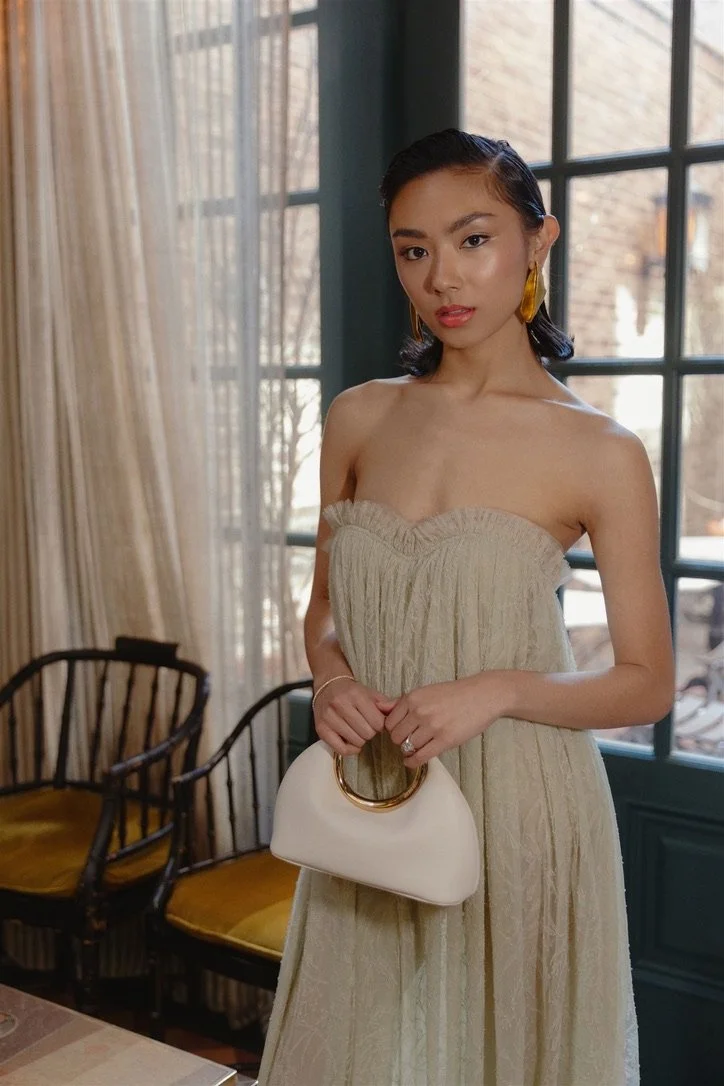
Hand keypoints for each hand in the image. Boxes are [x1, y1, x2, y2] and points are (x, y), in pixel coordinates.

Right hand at [314, 677, 396, 755]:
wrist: (328, 686)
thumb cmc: (353, 692)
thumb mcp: (371, 694)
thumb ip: (387, 704)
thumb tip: (398, 714)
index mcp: (355, 695)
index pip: (377, 722)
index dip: (380, 725)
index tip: (376, 722)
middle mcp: (340, 704)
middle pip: (367, 733)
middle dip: (370, 732)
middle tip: (366, 727)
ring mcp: (329, 717)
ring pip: (355, 741)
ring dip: (361, 740)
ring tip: (358, 731)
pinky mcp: (321, 729)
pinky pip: (341, 749)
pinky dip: (350, 749)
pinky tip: (351, 742)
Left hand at [384, 674, 507, 767]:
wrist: (483, 695)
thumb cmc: (455, 694)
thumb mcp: (426, 692)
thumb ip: (402, 702)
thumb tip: (379, 707)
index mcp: (413, 698)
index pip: (389, 722)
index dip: (393, 729)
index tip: (399, 731)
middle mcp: (420, 711)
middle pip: (396, 736)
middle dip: (399, 741)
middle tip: (408, 741)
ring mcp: (432, 726)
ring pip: (408, 747)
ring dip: (409, 751)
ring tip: (415, 749)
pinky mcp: (445, 740)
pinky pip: (420, 757)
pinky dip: (413, 762)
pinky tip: (412, 761)